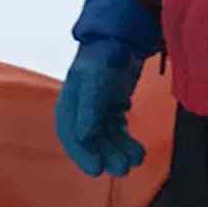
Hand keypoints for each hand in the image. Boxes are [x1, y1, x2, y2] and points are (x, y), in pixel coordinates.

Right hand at [54, 0, 159, 176]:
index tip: (96, 169)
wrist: (122, 37)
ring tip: (134, 160)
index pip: (71, 134)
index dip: (81, 154)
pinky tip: (137, 150)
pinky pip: (118, 132)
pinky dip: (126, 142)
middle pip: (90, 141)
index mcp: (70, 102)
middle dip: (105, 155)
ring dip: (118, 151)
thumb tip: (84, 135)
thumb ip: (89, 105)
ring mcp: (98, 111)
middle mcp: (82, 110)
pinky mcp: (113, 109)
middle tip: (122, 168)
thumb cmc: (104, 54)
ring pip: (106, 139)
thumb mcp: (95, 76)